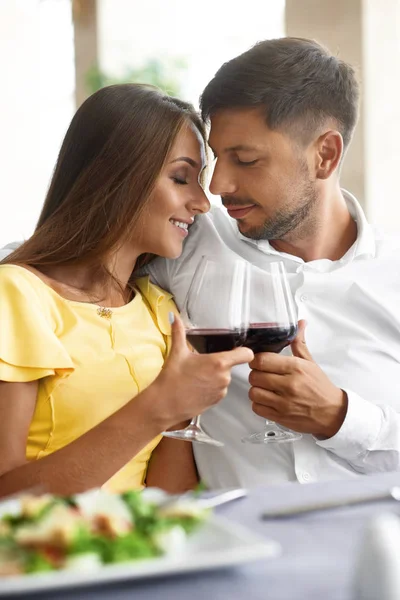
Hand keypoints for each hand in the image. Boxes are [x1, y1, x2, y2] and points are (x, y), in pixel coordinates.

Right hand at [153, 314, 253, 427]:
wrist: (164, 405)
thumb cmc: (172, 379)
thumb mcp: (177, 352)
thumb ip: (178, 332)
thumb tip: (174, 317)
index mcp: (219, 363)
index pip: (246, 354)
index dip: (243, 351)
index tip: (237, 349)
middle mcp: (224, 377)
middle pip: (230, 365)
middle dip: (219, 364)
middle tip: (202, 364)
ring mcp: (221, 391)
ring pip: (223, 378)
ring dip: (215, 376)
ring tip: (197, 377)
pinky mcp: (216, 402)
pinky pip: (219, 390)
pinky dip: (211, 388)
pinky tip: (196, 387)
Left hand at [248, 321, 347, 437]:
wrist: (333, 413)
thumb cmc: (320, 387)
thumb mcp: (310, 362)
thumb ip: (299, 342)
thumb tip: (300, 323)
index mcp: (295, 368)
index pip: (262, 360)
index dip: (255, 360)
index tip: (259, 361)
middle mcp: (289, 384)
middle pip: (254, 376)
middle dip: (255, 374)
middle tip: (262, 374)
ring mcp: (284, 402)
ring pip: (253, 392)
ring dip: (256, 389)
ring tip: (264, 388)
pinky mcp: (280, 417)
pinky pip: (257, 408)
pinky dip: (258, 404)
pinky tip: (267, 399)